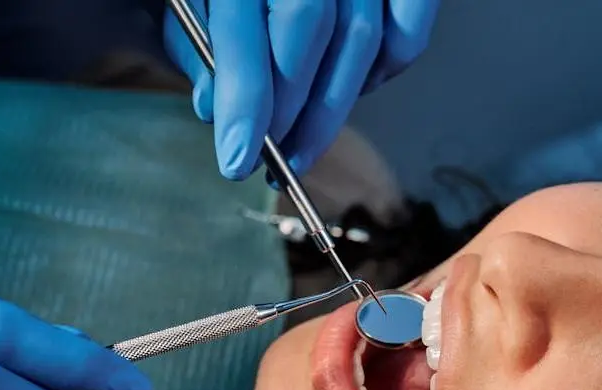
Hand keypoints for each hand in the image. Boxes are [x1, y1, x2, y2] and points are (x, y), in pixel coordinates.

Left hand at [163, 0, 439, 179]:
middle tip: (276, 160)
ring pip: (362, 35)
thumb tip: (215, 110)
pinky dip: (389, 63)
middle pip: (311, 29)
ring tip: (305, 144)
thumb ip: (197, 43)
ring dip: (334, 104)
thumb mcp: (191, 0)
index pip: (243, 29)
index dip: (244, 101)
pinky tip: (355, 87)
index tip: (238, 161)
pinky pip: (410, 20)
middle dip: (293, 110)